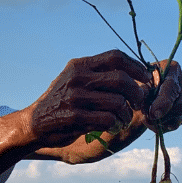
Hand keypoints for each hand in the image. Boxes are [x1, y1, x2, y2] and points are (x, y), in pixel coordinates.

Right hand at [27, 50, 148, 148]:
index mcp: (80, 65)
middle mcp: (78, 78)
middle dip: (136, 92)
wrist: (35, 123)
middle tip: (139, 102)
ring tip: (123, 119)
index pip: (115, 57)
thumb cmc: (62, 101)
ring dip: (126, 113)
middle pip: (121, 79)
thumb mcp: (75, 79)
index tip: (146, 78)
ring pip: (118, 102)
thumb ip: (98, 74)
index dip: (136, 66)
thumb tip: (136, 74)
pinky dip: (116, 123)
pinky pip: (108, 119)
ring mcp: (76, 97)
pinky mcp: (75, 117)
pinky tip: (113, 125)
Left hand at [144, 59, 181, 133]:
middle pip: (181, 105)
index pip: (172, 87)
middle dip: (164, 115)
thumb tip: (141, 102)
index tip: (153, 114)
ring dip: (161, 122)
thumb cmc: (141, 82)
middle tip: (147, 118)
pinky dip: (163, 126)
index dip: (163, 102)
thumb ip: (141, 91)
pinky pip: (177, 124)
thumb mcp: (138, 83)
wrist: (145, 90)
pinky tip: (153, 122)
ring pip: (180, 117)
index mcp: (173, 69)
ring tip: (146, 119)